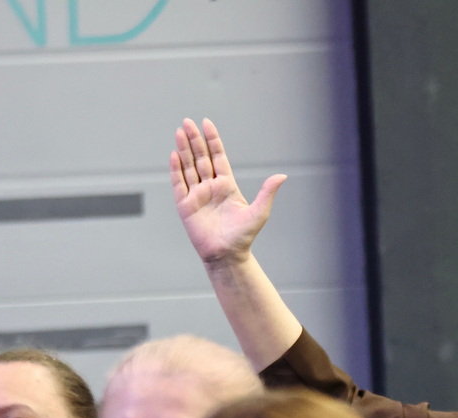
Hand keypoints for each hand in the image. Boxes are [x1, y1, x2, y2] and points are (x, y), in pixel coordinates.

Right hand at [169, 117, 285, 266]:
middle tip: (188, 121)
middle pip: (201, 158)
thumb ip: (267, 192)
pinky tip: (174, 154)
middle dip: (195, 140)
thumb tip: (282, 176)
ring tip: (179, 131)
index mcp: (227, 185)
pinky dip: (176, 169)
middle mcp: (210, 187)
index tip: (207, 123)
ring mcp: (196, 195)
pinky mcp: (185, 206)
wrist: (227, 255)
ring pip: (188, 167)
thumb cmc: (243, 236)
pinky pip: (178, 184)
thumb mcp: (259, 212)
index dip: (212, 141)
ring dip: (183, 150)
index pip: (218, 157)